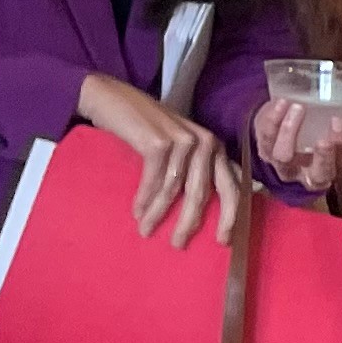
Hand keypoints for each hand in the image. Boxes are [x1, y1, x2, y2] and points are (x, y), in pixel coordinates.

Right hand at [78, 73, 242, 242]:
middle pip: (203, 193)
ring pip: (175, 190)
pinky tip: (138, 214)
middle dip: (190, 223)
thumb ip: (192, 169)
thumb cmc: (144, 127)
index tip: (223, 241)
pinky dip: (145, 200)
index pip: (231, 187)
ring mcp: (183, 141)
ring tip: (147, 231)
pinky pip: (154, 181)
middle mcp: (205, 142)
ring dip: (159, 214)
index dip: (230, 216)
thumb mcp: (177, 146)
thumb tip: (199, 210)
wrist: (110, 97)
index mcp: (214, 147)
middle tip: (178, 245)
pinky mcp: (159, 143)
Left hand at [249, 92, 341, 195]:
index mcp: (339, 168)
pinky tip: (281, 104)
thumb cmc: (324, 122)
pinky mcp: (265, 152)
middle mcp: (311, 174)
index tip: (340, 123)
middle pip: (318, 176)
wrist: (291, 113)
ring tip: (297, 108)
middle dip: (323, 157)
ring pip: (284, 159)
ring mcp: (285, 166)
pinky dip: (272, 121)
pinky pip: (265, 140)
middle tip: (324, 137)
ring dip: (290, 133)